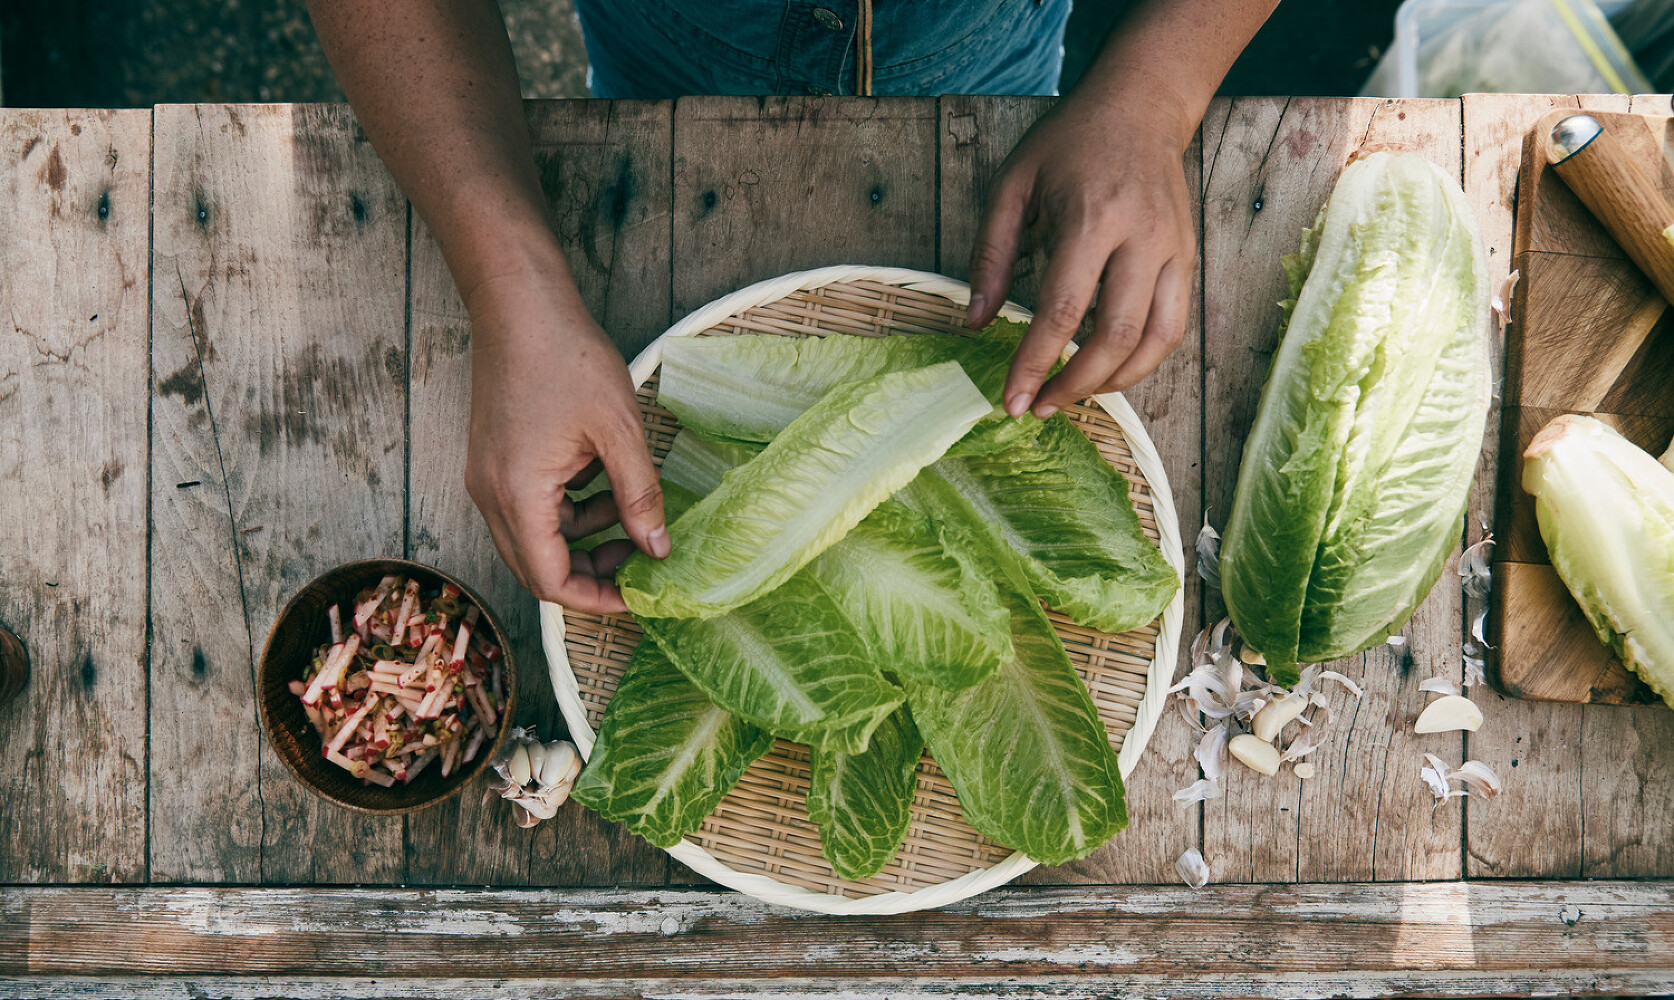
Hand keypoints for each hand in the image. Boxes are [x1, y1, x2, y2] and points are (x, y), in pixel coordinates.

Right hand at [463, 274, 667, 613]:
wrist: (519, 304)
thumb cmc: (566, 357)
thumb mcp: (619, 430)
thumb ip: (639, 495)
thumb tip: (658, 549)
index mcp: (518, 496)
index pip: (551, 582)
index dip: (597, 599)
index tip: (638, 594)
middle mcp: (492, 496)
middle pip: (538, 568)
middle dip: (591, 574)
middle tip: (640, 560)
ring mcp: (489, 478)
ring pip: (536, 539)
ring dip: (583, 540)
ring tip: (629, 512)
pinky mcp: (495, 461)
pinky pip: (531, 509)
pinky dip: (569, 511)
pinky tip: (603, 483)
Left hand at [966, 97, 1195, 416]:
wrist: (1141, 106)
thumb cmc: (1069, 144)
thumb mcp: (1013, 185)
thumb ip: (990, 254)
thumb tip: (976, 323)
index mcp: (1093, 218)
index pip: (1063, 310)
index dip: (1035, 362)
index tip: (1011, 399)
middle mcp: (1142, 239)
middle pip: (1115, 336)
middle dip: (1074, 384)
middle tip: (1038, 407)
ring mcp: (1173, 251)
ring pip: (1155, 341)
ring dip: (1113, 382)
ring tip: (1072, 396)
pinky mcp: (1188, 260)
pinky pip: (1174, 328)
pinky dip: (1143, 361)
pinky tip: (1108, 372)